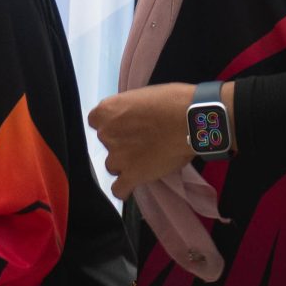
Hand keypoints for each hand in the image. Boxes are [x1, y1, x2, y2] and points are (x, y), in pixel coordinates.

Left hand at [87, 82, 200, 199]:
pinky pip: (118, 189)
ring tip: (144, 160)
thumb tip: (131, 120)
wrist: (190, 120)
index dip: (111, 124)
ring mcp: (118, 157)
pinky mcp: (132, 176)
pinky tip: (133, 182)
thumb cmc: (171, 101)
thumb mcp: (141, 96)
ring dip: (124, 164)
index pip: (96, 121)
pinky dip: (124, 188)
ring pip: (112, 166)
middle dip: (121, 143)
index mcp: (107, 111)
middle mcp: (106, 134)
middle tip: (142, 141)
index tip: (125, 125)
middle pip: (106, 143)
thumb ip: (128, 111)